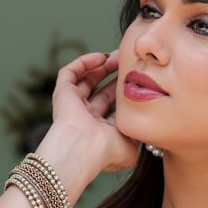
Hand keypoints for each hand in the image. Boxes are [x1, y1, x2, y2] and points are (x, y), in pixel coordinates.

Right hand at [37, 50, 138, 199]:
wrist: (84, 148)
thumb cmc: (107, 151)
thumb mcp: (131, 147)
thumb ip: (138, 135)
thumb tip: (145, 128)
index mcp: (101, 131)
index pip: (114, 108)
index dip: (125, 93)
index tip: (138, 81)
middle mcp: (86, 118)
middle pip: (102, 92)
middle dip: (116, 77)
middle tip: (129, 63)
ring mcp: (73, 105)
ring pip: (87, 79)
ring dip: (102, 67)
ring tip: (118, 56)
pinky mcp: (62, 93)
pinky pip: (71, 72)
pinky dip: (85, 63)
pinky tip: (101, 57)